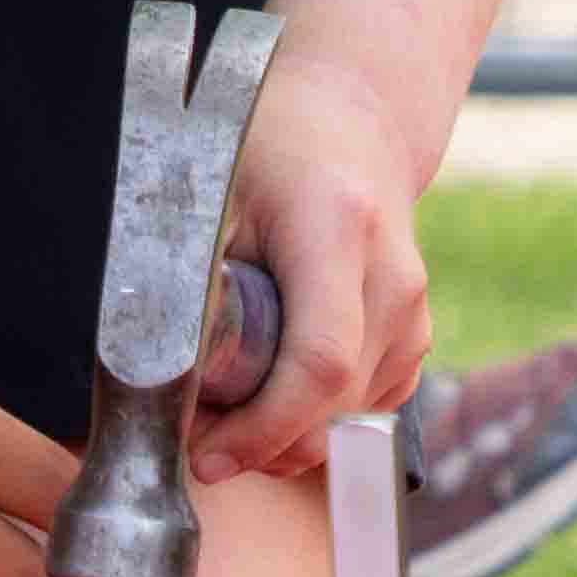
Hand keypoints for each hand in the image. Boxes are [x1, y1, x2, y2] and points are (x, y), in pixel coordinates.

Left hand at [196, 43, 443, 482]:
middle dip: (265, 443)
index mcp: (336, 227)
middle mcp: (393, 273)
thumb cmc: (266, 146)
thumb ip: (193, 282)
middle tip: (197, 441)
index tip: (208, 457)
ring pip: (355, 416)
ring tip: (223, 415)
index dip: (264, 426)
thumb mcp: (210, 195)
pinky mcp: (416, 333)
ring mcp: (415, 308)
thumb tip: (160, 380)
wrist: (350, 118)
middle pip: (338, 402)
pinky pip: (368, 406)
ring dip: (289, 437)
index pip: (319, 360)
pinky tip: (271, 399)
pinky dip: (318, 420)